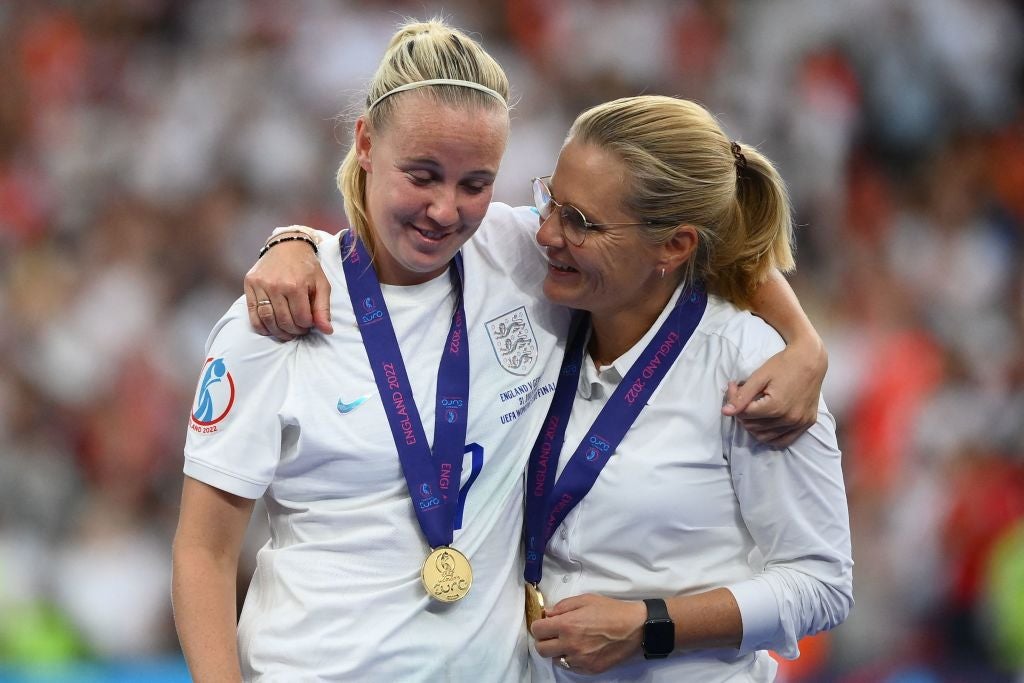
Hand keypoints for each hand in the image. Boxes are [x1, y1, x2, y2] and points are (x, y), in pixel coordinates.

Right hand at [244, 229, 331, 340]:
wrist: (287, 246)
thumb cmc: (306, 267)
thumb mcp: (321, 284)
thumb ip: (323, 308)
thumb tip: (327, 330)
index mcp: (296, 285)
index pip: (302, 318)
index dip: (307, 326)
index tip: (309, 325)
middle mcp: (276, 286)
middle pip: (284, 321)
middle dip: (294, 331)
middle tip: (298, 330)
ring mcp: (261, 285)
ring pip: (268, 319)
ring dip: (278, 332)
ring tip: (286, 333)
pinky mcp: (249, 284)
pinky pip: (252, 313)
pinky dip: (260, 326)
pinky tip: (269, 329)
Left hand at [530, 593, 644, 674]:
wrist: (634, 627)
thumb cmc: (610, 610)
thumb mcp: (585, 600)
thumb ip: (562, 607)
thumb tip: (547, 614)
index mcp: (567, 625)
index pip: (537, 630)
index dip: (539, 625)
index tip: (545, 623)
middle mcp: (570, 645)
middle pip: (541, 649)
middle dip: (544, 640)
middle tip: (553, 633)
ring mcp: (580, 660)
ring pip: (555, 659)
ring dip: (558, 651)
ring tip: (570, 641)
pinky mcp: (589, 669)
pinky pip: (571, 667)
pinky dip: (571, 659)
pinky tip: (581, 649)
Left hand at [721, 335, 827, 446]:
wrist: (810, 360)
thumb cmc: (783, 364)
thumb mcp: (759, 376)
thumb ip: (742, 396)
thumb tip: (725, 412)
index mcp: (775, 407)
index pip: (744, 414)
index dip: (734, 402)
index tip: (734, 387)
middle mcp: (788, 419)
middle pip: (753, 426)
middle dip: (743, 413)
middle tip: (744, 397)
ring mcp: (799, 423)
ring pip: (765, 436)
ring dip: (754, 426)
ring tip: (754, 410)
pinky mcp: (807, 424)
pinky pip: (783, 440)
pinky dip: (771, 436)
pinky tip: (765, 424)